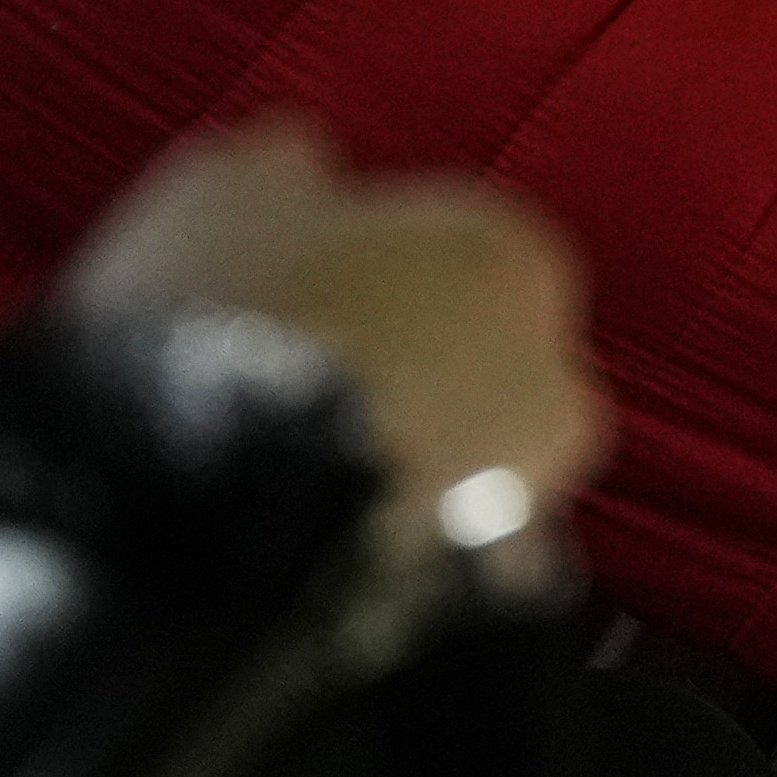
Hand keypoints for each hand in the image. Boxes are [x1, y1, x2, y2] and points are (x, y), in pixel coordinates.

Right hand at [74, 120, 607, 545]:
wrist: (220, 520)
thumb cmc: (227, 326)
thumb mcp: (221, 191)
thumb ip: (284, 167)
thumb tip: (303, 164)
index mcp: (509, 252)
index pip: (457, 250)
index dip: (370, 276)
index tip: (303, 300)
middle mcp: (556, 376)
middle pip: (482, 367)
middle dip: (408, 378)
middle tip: (295, 393)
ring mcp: (535, 499)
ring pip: (471, 475)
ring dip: (405, 475)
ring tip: (287, 485)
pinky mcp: (492, 611)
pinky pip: (446, 572)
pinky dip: (398, 564)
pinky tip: (312, 560)